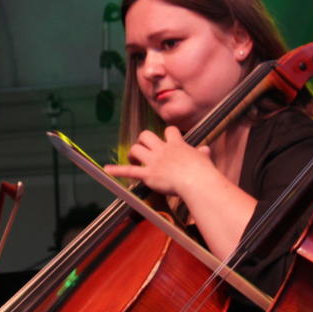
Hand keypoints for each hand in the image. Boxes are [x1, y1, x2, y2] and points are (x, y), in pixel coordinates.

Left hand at [104, 126, 221, 200]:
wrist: (196, 180)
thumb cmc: (203, 171)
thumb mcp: (203, 158)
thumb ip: (202, 153)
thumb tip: (205, 150)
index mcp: (177, 145)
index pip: (169, 130)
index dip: (168, 134)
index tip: (168, 139)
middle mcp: (163, 149)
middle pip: (146, 135)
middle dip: (144, 141)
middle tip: (145, 150)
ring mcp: (154, 161)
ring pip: (136, 149)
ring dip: (133, 153)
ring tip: (134, 160)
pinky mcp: (148, 174)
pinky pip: (130, 171)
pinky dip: (117, 170)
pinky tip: (107, 170)